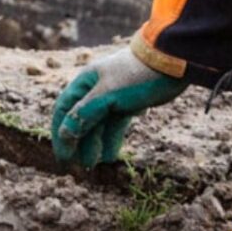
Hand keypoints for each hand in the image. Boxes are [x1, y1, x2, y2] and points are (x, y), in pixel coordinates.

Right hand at [50, 46, 184, 168]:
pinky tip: (110, 155)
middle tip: (79, 167)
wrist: (171, 63)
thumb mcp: (106, 96)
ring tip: (95, 165)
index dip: (60, 134)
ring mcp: (112, 97)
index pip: (63, 110)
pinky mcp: (128, 104)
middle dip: (78, 143)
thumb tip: (63, 135)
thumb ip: (83, 115)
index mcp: (84, 82)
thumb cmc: (135, 76)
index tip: (63, 157)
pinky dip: (111, 139)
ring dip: (94, 144)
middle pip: (80, 120)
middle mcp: (95, 90)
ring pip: (98, 125)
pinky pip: (114, 125)